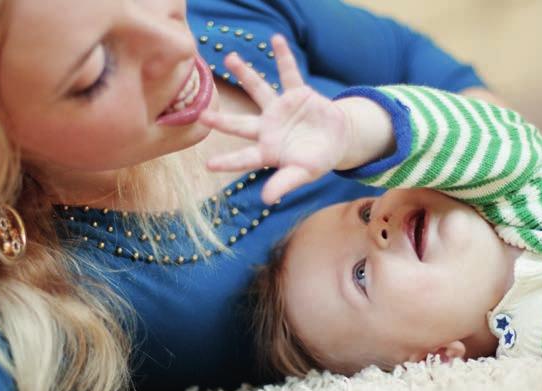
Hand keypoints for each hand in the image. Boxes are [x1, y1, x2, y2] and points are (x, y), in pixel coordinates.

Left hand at [199, 35, 348, 203]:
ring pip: (258, 90)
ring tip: (229, 58)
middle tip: (203, 115)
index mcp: (268, 151)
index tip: (208, 165)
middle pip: (242, 124)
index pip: (245, 158)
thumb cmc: (317, 160)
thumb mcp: (303, 174)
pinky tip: (276, 40)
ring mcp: (280, 109)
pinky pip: (289, 73)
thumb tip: (266, 200)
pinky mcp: (297, 94)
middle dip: (223, 120)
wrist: (338, 140)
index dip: (228, 161)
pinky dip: (284, 57)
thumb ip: (284, 184)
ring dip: (245, 74)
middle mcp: (268, 128)